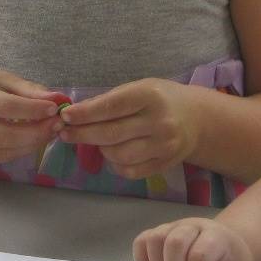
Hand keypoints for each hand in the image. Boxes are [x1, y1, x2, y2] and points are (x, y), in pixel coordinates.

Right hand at [0, 69, 61, 165]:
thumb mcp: (0, 79)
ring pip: (3, 150)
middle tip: (57, 125)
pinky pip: (0, 158)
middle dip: (35, 132)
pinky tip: (33, 141)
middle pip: (3, 134)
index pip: (3, 106)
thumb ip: (28, 89)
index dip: (30, 109)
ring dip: (32, 143)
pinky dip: (21, 151)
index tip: (53, 108)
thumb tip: (57, 99)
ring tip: (50, 133)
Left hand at [56, 78, 199, 177]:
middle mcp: (159, 121)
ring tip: (94, 141)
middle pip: (111, 134)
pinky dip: (115, 165)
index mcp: (149, 96)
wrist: (196, 118)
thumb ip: (109, 101)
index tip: (65, 116)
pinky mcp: (165, 164)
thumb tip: (75, 114)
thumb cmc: (159, 99)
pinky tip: (112, 153)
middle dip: (82, 134)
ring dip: (99, 149)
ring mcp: (164, 145)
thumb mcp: (138, 89)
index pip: (112, 107)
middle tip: (64, 133)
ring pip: (118, 155)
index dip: (85, 113)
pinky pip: (131, 171)